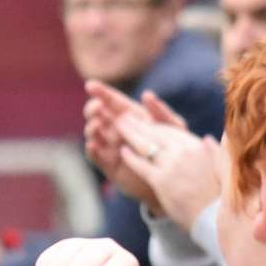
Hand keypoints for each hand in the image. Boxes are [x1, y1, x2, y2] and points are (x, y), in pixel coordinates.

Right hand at [83, 80, 188, 207]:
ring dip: (92, 128)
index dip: (100, 92)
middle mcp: (117, 130)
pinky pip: (95, 156)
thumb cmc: (175, 150)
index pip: (111, 101)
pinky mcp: (109, 165)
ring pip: (94, 134)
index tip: (90, 85)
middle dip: (93, 109)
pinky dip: (92, 149)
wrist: (172, 179)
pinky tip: (93, 144)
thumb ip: (161, 111)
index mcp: (131, 116)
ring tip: (97, 125)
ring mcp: (111, 146)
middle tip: (97, 107)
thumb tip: (146, 94)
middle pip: (97, 115)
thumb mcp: (172, 128)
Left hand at [114, 113, 224, 231]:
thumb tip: (208, 138)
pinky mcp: (161, 181)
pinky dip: (130, 157)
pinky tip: (122, 151)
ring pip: (146, 145)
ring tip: (118, 126)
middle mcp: (183, 152)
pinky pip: (141, 165)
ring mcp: (171, 166)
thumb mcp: (222, 167)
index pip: (171, 130)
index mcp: (198, 146)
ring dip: (130, 133)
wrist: (214, 218)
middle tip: (125, 117)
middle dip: (139, 124)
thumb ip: (214, 151)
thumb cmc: (220, 196)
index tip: (145, 120)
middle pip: (156, 133)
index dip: (155, 124)